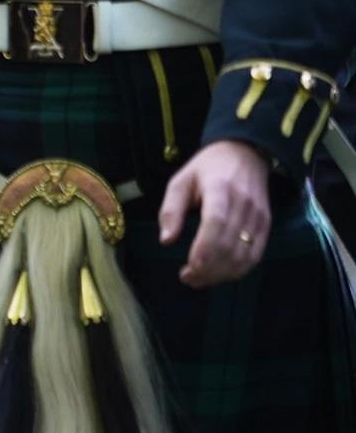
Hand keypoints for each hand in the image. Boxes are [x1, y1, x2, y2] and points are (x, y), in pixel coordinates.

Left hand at [158, 139, 272, 287]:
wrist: (246, 153)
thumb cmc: (207, 168)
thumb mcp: (180, 181)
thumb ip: (171, 210)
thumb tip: (166, 240)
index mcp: (220, 189)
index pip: (216, 224)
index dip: (204, 250)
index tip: (189, 268)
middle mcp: (244, 204)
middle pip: (229, 244)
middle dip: (208, 269)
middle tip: (187, 278)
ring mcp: (259, 216)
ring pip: (244, 254)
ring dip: (222, 273)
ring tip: (200, 279)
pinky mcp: (266, 224)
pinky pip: (256, 254)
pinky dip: (239, 270)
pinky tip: (221, 274)